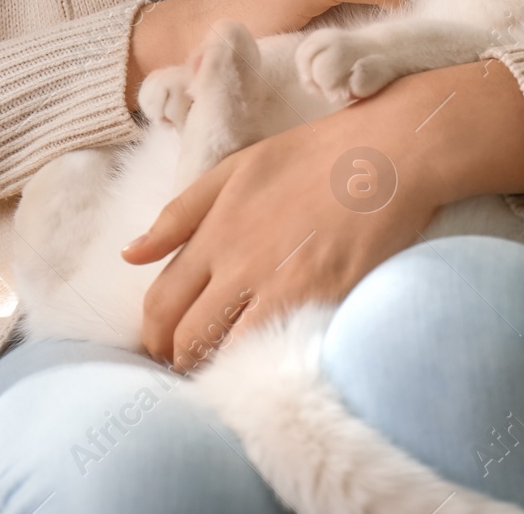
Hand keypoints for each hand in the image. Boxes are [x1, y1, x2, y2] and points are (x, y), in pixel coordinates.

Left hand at [122, 59, 523, 368]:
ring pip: (225, 351)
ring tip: (227, 370)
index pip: (161, 301)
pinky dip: (261, 364)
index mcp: (215, 229)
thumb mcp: (240, 167)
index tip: (165, 342)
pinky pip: (273, 350)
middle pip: (187, 335)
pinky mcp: (321, 300)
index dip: (155, 332)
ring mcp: (280, 285)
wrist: (392, 154)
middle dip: (179, 358)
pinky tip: (267, 364)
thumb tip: (131, 254)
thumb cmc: (320, 154)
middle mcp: (238, 263)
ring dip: (218, 367)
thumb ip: (181, 211)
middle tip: (191, 365)